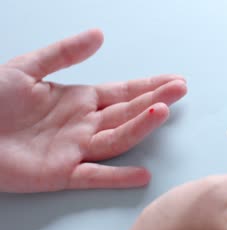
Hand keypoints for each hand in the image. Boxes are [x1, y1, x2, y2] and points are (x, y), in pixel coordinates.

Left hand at [0, 29, 186, 192]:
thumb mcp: (27, 68)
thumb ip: (64, 53)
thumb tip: (99, 35)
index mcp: (79, 99)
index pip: (123, 91)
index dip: (149, 85)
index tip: (174, 79)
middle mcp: (84, 124)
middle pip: (127, 111)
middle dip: (155, 99)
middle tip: (179, 89)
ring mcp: (75, 149)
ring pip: (117, 138)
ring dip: (141, 126)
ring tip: (162, 112)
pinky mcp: (61, 173)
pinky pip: (94, 176)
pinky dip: (117, 177)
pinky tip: (141, 175)